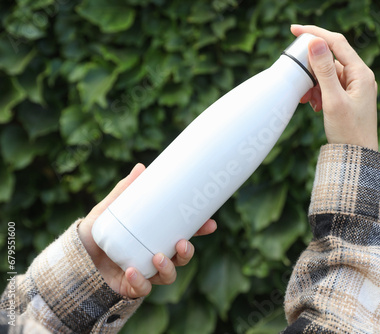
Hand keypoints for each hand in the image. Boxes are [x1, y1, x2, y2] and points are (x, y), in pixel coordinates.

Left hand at [78, 163, 216, 298]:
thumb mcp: (110, 208)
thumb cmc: (96, 231)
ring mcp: (145, 274)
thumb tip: (140, 167)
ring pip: (167, 276)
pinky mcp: (130, 287)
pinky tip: (131, 271)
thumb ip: (124, 190)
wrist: (74, 256)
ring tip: (157, 256)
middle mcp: (154, 256)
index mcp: (156, 237)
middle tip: (182, 243)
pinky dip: (139, 282)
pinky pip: (142, 289)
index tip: (210, 223)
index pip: (184, 234)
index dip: (199, 231)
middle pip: (180, 258)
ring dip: (168, 268)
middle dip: (187, 253)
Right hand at [291, 24, 378, 150]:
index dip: (315, 33)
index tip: (294, 29)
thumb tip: (315, 42)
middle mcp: (359, 77)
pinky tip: (313, 105)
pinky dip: (317, 93)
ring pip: (326, 75)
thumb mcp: (333, 100)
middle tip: (297, 77)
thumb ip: (323, 71)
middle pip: (329, 59)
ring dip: (313, 84)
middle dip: (311, 68)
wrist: (357, 158)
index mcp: (361, 73)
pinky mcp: (347, 98)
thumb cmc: (349, 132)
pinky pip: (328, 87)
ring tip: (307, 100)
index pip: (336, 43)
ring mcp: (353, 88)